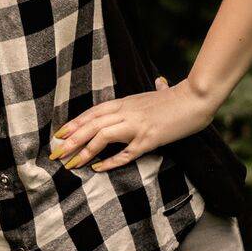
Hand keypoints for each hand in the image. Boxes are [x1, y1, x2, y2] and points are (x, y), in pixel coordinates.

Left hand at [49, 76, 217, 172]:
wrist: (196, 98)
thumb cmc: (180, 98)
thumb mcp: (161, 93)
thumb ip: (156, 89)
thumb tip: (160, 82)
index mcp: (126, 102)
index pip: (93, 112)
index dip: (75, 123)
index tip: (59, 134)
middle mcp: (127, 112)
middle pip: (92, 124)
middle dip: (71, 139)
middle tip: (56, 153)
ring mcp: (137, 126)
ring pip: (103, 136)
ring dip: (85, 150)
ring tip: (71, 163)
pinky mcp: (149, 139)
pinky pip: (125, 152)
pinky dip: (110, 161)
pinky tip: (97, 168)